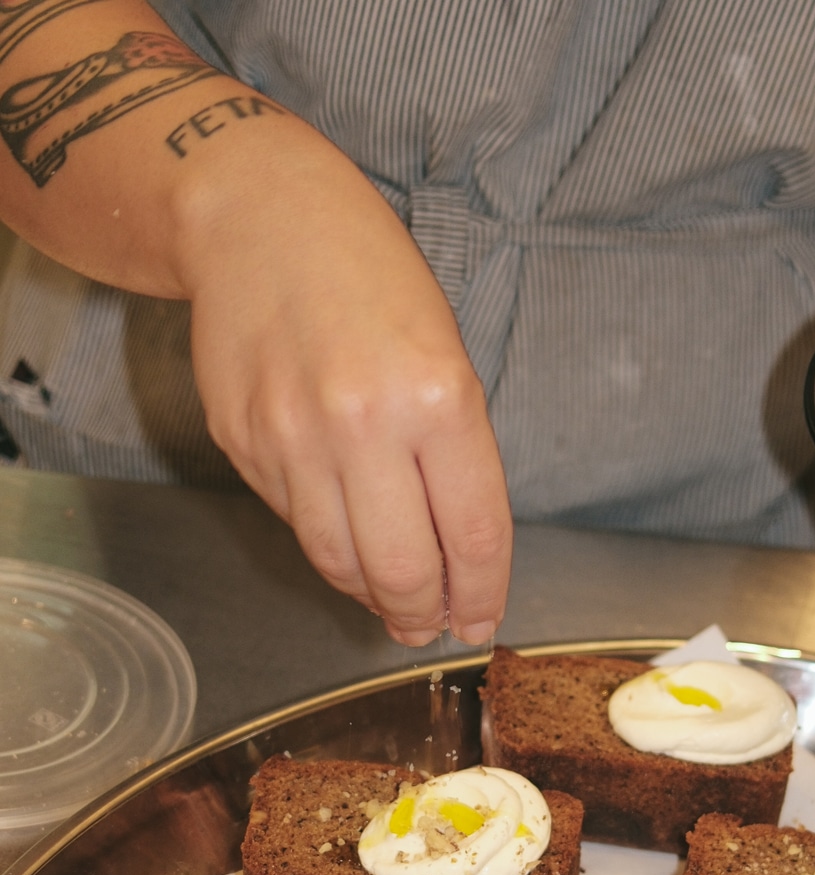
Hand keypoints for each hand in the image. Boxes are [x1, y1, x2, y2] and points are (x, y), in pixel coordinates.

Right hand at [178, 129, 511, 645]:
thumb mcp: (446, 351)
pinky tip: (348, 541)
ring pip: (340, 564)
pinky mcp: (242, 444)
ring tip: (394, 604)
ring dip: (374, 599)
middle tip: (433, 627)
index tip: (480, 620)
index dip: (482, 596)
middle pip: (403, 572)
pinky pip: (295, 524)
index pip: (473, 536)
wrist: (257, 216)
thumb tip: (454, 554)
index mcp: (436, 397)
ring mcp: (291, 438)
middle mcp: (362, 424)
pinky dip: (329, 547)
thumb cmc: (370, 277)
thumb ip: (454, 455)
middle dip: (426, 615)